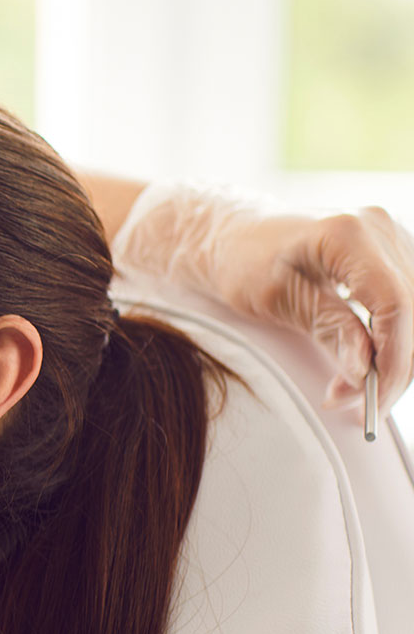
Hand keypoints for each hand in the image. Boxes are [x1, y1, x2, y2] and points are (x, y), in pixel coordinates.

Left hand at [113, 185, 413, 409]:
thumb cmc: (243, 261)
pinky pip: (410, 303)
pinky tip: (368, 360)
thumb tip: (364, 372)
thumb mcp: (275, 299)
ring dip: (398, 356)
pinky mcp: (395, 250)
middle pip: (413, 310)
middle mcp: (379, 227)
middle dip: (395, 367)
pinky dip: (397, 338)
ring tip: (357, 387)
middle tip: (360, 406)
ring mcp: (392, 236)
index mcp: (346, 234)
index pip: (394, 304)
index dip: (392, 360)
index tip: (371, 401)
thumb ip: (327, 329)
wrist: (236, 233)